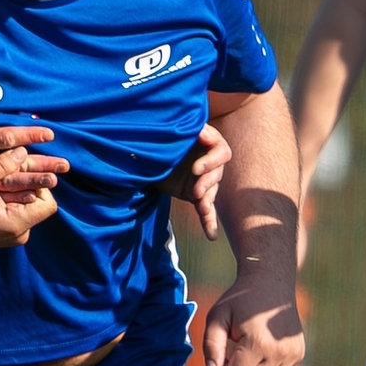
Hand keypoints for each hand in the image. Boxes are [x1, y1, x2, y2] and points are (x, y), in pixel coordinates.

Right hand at [0, 145, 58, 251]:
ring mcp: (10, 238)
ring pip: (27, 209)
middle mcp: (17, 235)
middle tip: (11, 172)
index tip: (21, 171)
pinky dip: (10, 201)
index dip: (40, 184)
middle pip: (39, 205)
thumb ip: (1, 164)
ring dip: (19, 192)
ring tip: (1, 181)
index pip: (48, 203)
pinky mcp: (2, 237)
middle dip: (30, 186)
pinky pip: (16, 215)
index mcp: (14, 224)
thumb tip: (24, 151)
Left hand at [161, 122, 229, 239]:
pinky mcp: (196, 195)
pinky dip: (208, 222)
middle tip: (196, 191)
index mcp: (207, 143)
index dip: (211, 161)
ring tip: (201, 208)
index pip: (220, 152)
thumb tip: (198, 131)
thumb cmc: (160, 134)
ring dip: (207, 201)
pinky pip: (206, 210)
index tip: (195, 168)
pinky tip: (211, 235)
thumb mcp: (170, 130)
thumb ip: (184, 130)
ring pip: (211, 192)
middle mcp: (208, 162)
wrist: (145, 151)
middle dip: (207, 183)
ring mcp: (203, 180)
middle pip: (217, 173)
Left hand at [203, 273, 303, 365]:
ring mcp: (293, 354)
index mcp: (259, 343)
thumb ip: (211, 345)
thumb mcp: (217, 317)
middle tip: (233, 352)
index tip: (221, 352)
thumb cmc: (239, 300)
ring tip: (247, 351)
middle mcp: (280, 352)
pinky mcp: (299, 354)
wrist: (270, 283)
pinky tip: (261, 349)